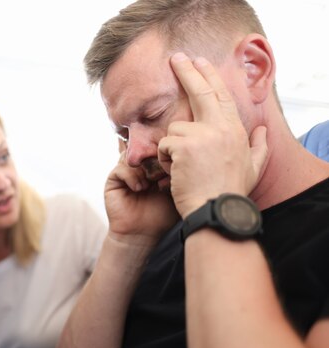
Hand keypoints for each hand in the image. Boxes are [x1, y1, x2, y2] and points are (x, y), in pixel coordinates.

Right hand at [104, 139, 178, 243]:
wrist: (143, 234)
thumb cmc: (163, 215)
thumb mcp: (178, 191)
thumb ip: (181, 172)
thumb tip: (185, 153)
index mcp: (157, 167)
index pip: (160, 148)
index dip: (166, 152)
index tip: (174, 162)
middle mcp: (141, 167)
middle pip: (146, 148)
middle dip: (156, 157)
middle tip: (163, 171)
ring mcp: (127, 172)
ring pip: (134, 156)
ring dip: (144, 168)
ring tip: (152, 182)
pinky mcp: (114, 180)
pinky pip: (121, 167)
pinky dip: (131, 176)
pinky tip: (139, 188)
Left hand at [158, 53, 267, 217]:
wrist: (216, 211)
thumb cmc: (230, 193)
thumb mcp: (253, 168)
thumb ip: (258, 147)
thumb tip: (261, 131)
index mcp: (236, 130)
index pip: (221, 96)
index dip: (209, 77)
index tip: (199, 62)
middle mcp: (221, 128)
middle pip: (202, 92)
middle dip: (187, 72)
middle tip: (176, 57)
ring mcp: (203, 135)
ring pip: (174, 129)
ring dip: (171, 147)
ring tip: (181, 168)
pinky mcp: (184, 146)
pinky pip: (164, 144)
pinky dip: (164, 159)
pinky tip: (174, 173)